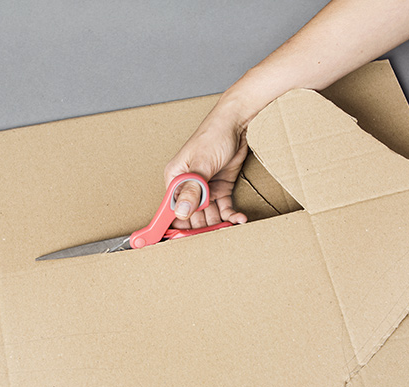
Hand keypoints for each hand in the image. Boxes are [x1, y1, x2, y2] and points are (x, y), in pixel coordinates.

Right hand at [165, 101, 249, 228]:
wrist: (237, 123)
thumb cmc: (213, 135)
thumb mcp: (201, 164)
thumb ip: (192, 189)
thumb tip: (181, 211)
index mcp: (175, 178)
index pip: (170, 208)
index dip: (173, 225)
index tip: (177, 241)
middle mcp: (188, 185)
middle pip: (190, 215)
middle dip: (201, 227)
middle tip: (212, 237)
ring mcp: (205, 188)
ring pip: (208, 214)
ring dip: (217, 223)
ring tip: (229, 228)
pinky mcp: (221, 188)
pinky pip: (223, 207)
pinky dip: (230, 215)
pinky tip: (238, 219)